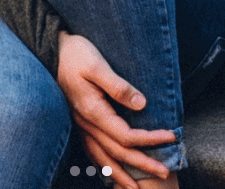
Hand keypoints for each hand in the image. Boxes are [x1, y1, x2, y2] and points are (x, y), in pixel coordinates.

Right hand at [56, 32, 176, 188]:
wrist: (53, 50)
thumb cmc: (76, 54)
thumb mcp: (97, 64)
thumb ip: (118, 86)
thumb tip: (142, 105)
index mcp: (93, 111)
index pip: (126, 135)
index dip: (150, 139)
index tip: (171, 137)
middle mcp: (86, 123)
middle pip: (117, 152)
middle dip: (142, 164)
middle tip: (165, 172)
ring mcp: (81, 125)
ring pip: (102, 158)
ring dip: (121, 174)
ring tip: (136, 188)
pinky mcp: (79, 123)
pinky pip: (91, 152)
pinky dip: (103, 166)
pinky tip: (110, 172)